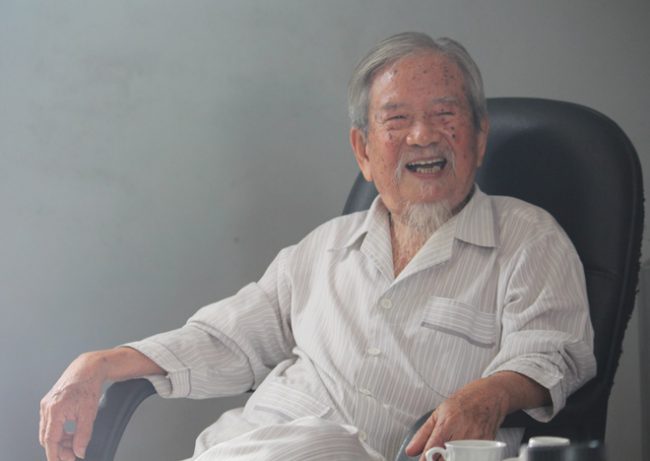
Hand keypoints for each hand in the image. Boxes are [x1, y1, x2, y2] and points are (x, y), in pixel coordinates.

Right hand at [39, 352, 107, 460]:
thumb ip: (83, 435)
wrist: (88, 368)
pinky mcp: (49, 402)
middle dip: (59, 449)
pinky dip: (59, 430)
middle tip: (73, 454)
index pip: (50, 440)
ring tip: (74, 443)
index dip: (55, 455)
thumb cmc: (88, 385)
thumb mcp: (89, 413)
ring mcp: (46, 404)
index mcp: (55, 410)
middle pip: (47, 437)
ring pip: (48, 431)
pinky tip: (70, 432)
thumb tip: (79, 451)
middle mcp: (47, 407)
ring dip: (59, 440)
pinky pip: (50, 422)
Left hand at [404, 372, 549, 459]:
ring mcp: (477, 440)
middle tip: (436, 456)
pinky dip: (466, 458)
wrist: (490, 396)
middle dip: (440, 460)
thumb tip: (410, 451)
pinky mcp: (489, 446)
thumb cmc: (464, 402)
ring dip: (453, 460)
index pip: (434, 446)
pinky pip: (475, 458)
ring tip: (448, 455)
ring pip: (461, 460)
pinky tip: (462, 455)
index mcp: (448, 422)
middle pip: (448, 459)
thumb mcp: (438, 413)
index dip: (426, 458)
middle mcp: (463, 432)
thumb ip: (423, 434)